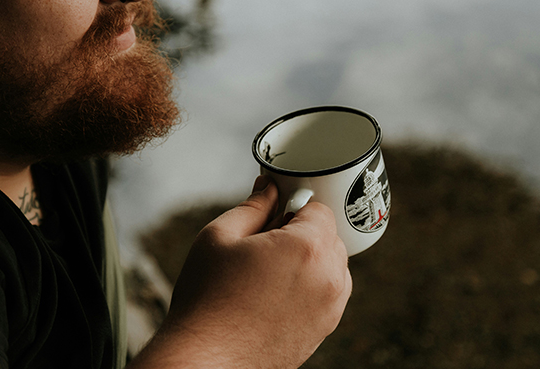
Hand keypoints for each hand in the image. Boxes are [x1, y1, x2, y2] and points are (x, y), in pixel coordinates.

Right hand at [131, 175, 351, 367]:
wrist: (207, 359)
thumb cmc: (208, 298)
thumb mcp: (220, 237)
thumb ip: (253, 206)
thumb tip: (269, 188)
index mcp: (307, 247)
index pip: (318, 208)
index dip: (293, 207)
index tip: (272, 219)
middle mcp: (329, 277)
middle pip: (329, 235)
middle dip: (303, 232)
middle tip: (265, 245)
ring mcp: (331, 307)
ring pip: (332, 263)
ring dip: (310, 258)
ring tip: (270, 271)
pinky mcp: (326, 329)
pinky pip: (329, 291)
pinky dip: (312, 283)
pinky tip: (277, 292)